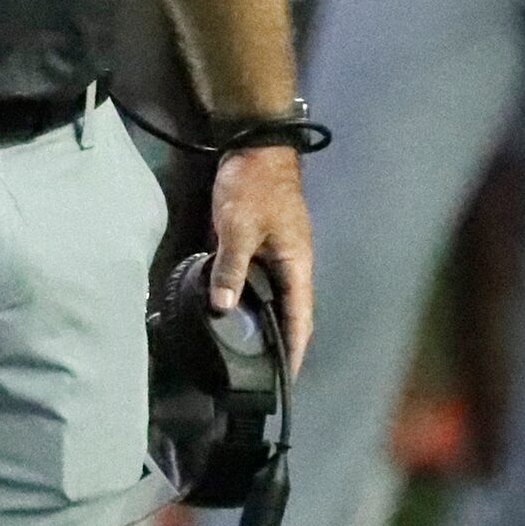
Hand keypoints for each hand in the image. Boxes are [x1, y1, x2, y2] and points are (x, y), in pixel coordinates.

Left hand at [208, 144, 313, 373]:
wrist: (255, 145)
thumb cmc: (254, 187)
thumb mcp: (238, 228)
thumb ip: (231, 268)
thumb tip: (223, 309)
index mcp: (297, 265)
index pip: (301, 319)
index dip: (294, 351)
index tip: (285, 381)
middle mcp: (292, 265)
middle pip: (290, 314)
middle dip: (281, 345)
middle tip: (261, 374)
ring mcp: (278, 254)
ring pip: (274, 298)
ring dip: (265, 323)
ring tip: (245, 351)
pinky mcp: (262, 244)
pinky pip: (259, 281)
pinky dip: (250, 300)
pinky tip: (231, 311)